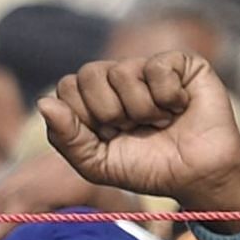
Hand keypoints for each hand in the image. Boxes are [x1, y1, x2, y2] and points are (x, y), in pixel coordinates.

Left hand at [39, 53, 239, 222]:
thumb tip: (43, 102)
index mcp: (92, 98)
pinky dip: (168, 96)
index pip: (66, 87)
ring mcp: (148, 68)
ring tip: (160, 122)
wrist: (197, 176)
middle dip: (109, 112)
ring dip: (141, 109)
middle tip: (134, 128)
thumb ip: (65, 137)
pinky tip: (180, 107)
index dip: (84, 117)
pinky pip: (157, 67)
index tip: (108, 137)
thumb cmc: (146, 168)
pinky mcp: (181, 63)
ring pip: (121, 72)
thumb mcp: (95, 163)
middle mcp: (117, 78)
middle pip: (88, 74)